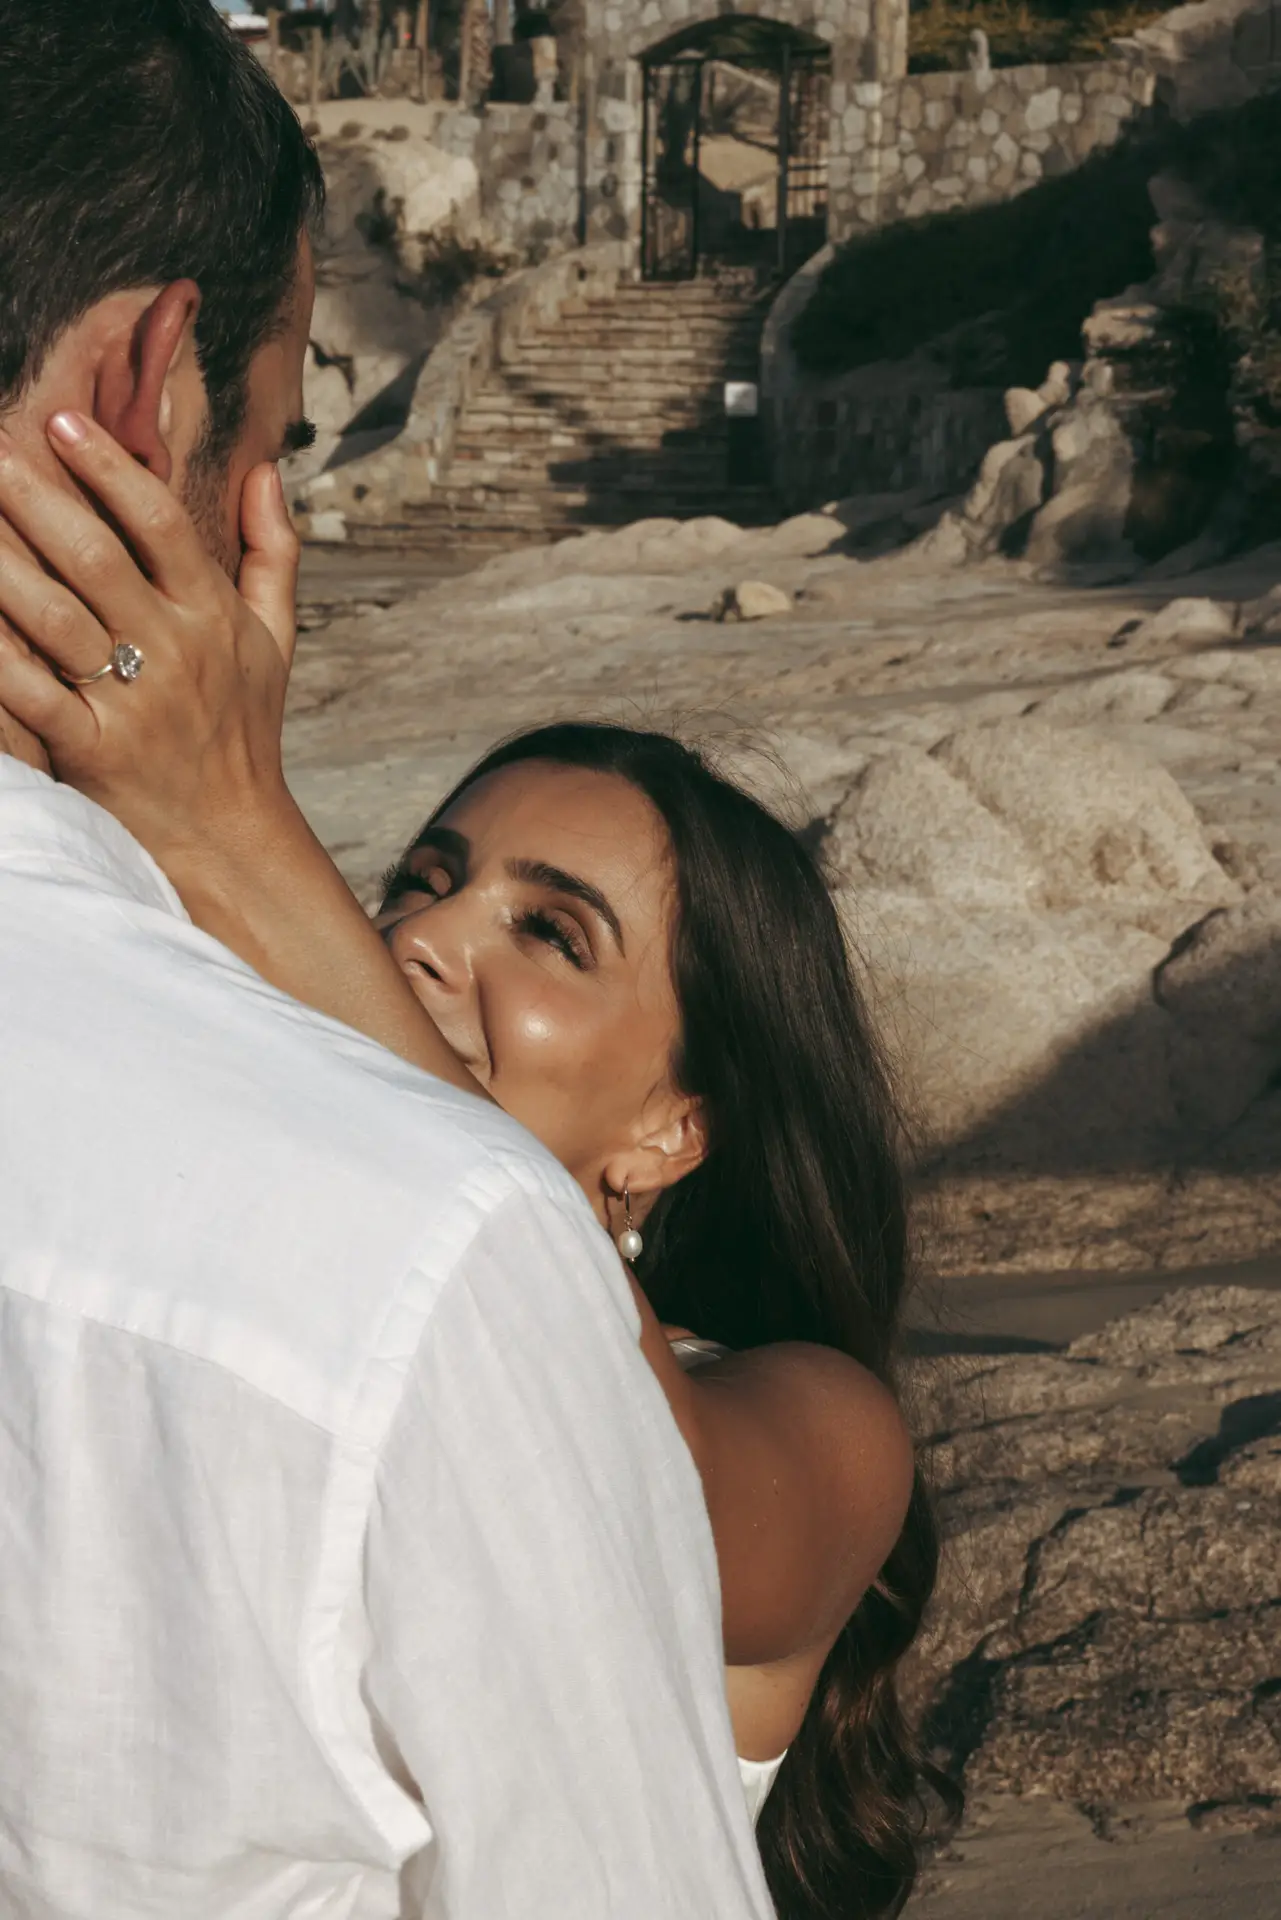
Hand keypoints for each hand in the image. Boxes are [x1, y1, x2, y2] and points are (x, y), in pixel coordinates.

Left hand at [0, 413, 488, 1097]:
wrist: (231, 840)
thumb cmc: (243, 733)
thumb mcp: (276, 641)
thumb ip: (272, 552)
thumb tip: (266, 470)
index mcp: (214, 618)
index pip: (163, 526)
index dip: (112, 469)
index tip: (63, 423)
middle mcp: (176, 655)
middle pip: (98, 561)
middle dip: (39, 500)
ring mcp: (133, 705)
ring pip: (56, 620)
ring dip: (4, 565)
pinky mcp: (92, 751)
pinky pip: (30, 693)